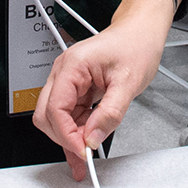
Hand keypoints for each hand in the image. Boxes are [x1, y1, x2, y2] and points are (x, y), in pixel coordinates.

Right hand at [34, 0, 177, 178]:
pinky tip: (86, 144)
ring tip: (86, 156)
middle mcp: (64, 73)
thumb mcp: (128, 82)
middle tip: (83, 156)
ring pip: (56, 118)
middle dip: (63, 138)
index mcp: (72, 66)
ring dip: (69, 138)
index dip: (67, 135)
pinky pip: (69, 115)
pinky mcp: (77, 89)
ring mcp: (69, 81)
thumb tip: (93, 138)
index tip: (83, 150)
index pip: (55, 109)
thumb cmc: (135, 45)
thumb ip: (110, 113)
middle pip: (46, 115)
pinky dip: (76, 131)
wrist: (141, 31)